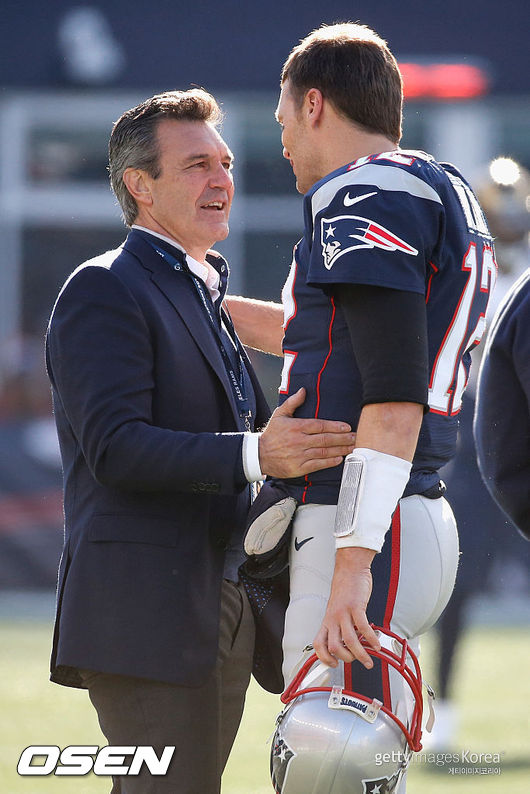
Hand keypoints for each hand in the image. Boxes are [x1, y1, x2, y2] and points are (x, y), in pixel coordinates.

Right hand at [258, 388, 354, 477]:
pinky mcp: (299, 467)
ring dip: (340, 449)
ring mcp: (300, 455)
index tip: (347, 427)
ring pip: (324, 452)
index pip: (319, 425)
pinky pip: (318, 464)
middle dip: (343, 438)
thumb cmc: (272, 434)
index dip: (335, 426)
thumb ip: (293, 402)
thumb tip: (303, 390)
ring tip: (352, 447)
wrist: (259, 455)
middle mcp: (299, 441)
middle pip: (325, 439)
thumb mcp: (279, 415)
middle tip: (356, 437)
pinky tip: (339, 458)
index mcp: (296, 427)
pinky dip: (329, 462)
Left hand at [313, 547, 380, 668]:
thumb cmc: (345, 589)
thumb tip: (350, 643)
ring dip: (361, 654)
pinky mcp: (355, 607)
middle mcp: (333, 618)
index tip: (334, 664)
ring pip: (349, 641)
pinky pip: (363, 628)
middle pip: (334, 647)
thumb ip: (340, 626)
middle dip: (346, 659)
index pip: (318, 644)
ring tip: (369, 659)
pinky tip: (376, 644)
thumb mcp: (336, 610)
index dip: (323, 658)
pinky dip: (371, 639)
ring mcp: (343, 613)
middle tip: (356, 660)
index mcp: (327, 621)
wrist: (350, 569)